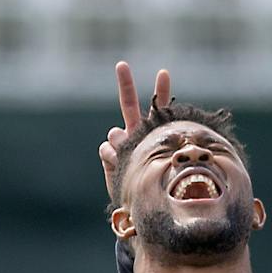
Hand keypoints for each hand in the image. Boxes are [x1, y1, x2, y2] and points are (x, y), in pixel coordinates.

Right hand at [99, 61, 172, 194]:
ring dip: (121, 143)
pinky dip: (112, 157)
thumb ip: (151, 149)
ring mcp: (121, 144)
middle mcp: (137, 135)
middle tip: (121, 64)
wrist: (141, 208)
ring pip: (115, 132)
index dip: (161, 91)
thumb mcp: (164, 169)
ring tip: (130, 159)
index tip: (164, 73)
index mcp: (155, 135)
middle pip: (128, 105)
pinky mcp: (110, 155)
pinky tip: (119, 166)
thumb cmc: (160, 190)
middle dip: (125, 84)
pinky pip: (107, 148)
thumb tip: (124, 134)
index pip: (159, 109)